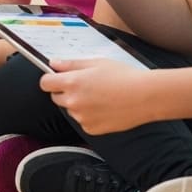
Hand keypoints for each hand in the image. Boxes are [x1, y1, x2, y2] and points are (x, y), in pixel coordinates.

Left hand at [38, 58, 154, 134]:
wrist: (146, 97)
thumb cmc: (124, 76)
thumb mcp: (96, 63)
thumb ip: (71, 64)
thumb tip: (53, 64)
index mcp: (72, 83)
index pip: (45, 83)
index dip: (51, 80)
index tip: (57, 78)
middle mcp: (74, 101)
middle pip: (56, 97)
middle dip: (65, 91)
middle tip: (85, 86)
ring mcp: (82, 117)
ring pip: (71, 109)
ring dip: (78, 104)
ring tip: (100, 96)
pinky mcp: (91, 129)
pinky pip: (83, 120)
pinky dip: (89, 116)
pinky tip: (105, 107)